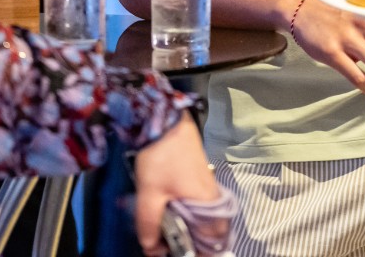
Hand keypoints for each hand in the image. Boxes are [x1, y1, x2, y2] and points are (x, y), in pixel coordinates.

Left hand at [132, 117, 225, 255]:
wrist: (165, 120)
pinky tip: (164, 214)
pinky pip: (194, 205)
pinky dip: (182, 214)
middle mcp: (211, 197)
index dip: (199, 252)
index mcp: (207, 204)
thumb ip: (149, 225)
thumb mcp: (150, 195)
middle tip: (164, 245)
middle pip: (207, 232)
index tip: (179, 254)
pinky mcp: (197, 179)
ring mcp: (205, 187)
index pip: (214, 240)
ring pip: (199, 218)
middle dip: (188, 242)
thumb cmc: (162, 157)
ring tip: (160, 233)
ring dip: (183, 228)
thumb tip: (151, 249)